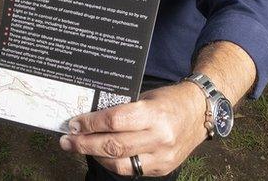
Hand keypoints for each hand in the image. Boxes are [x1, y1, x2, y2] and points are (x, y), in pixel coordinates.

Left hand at [59, 81, 207, 177]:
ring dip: (95, 156)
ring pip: (121, 163)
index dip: (90, 123)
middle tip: (67, 140)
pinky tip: (101, 155)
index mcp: (153, 114)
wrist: (200, 113)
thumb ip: (122, 107)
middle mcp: (159, 138)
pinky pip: (132, 170)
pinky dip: (113, 163)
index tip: (74, 123)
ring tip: (79, 148)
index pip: (114, 121)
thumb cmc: (169, 100)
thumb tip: (91, 115)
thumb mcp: (145, 96)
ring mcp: (162, 156)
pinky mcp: (163, 168)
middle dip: (85, 144)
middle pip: (114, 145)